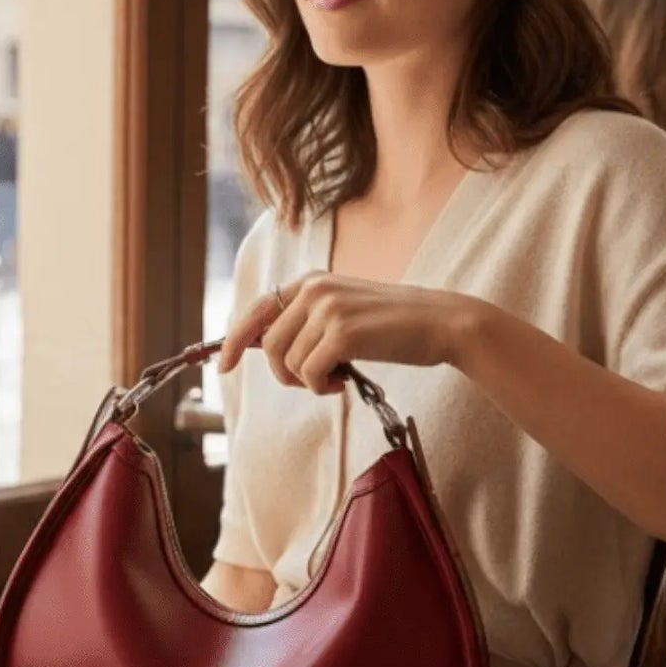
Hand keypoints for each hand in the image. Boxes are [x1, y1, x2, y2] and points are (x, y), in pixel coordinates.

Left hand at [218, 274, 475, 393]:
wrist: (440, 323)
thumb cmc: (393, 325)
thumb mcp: (344, 310)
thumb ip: (307, 321)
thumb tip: (267, 349)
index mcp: (311, 280)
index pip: (257, 309)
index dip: (235, 340)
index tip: (225, 366)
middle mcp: (314, 288)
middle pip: (270, 345)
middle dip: (285, 374)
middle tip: (315, 382)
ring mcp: (327, 308)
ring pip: (289, 363)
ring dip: (308, 382)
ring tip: (336, 379)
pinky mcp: (342, 332)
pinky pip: (309, 373)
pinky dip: (321, 387)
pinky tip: (343, 382)